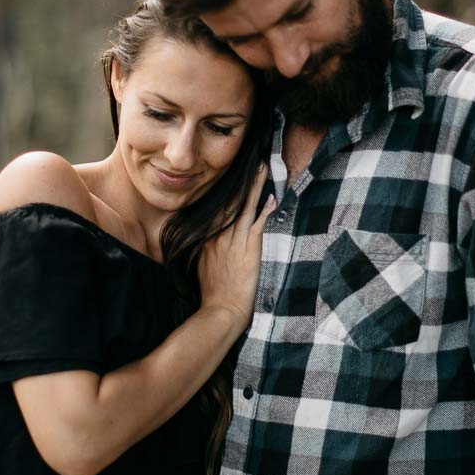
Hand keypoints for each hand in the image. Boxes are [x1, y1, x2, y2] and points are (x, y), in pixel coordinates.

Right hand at [197, 170, 271, 326]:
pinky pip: (257, 226)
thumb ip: (206, 250)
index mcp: (208, 240)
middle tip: (254, 163)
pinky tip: (272, 198)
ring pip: (244, 208)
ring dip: (255, 188)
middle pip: (232, 203)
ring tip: (262, 170)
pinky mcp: (248, 251)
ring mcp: (234, 243)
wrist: (221, 310)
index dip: (230, 192)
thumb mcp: (202, 267)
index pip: (219, 209)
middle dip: (244, 182)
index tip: (238, 177)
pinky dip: (264, 211)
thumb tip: (209, 240)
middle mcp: (219, 237)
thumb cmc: (214, 294)